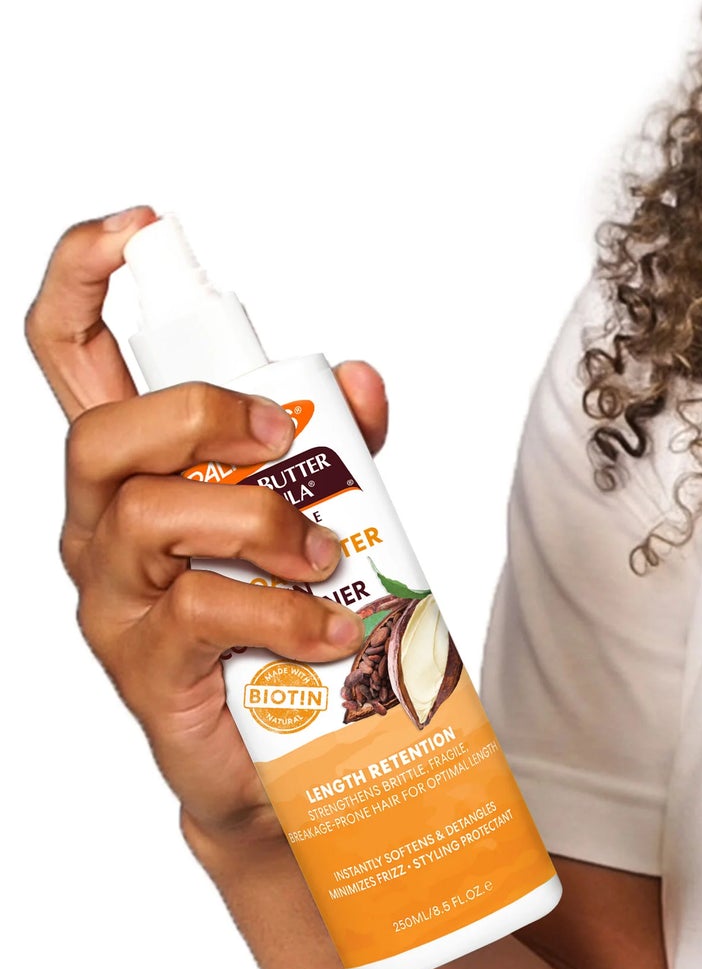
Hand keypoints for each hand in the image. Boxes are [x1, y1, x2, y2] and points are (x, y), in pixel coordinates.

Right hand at [26, 208, 390, 853]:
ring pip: (156, 514)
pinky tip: (332, 625)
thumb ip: (340, 437)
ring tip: (325, 556)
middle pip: (101, 430)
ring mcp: (113, 591)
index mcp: (138, 460)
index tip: (139, 224)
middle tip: (277, 437)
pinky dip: (290, 609)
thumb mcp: (321, 499)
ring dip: (264, 522)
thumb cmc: (286, 596)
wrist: (279, 745)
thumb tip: (361, 380)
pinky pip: (205, 608)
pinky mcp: (142, 661)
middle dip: (197, 413)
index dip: (84, 275)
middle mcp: (103, 517)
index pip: (72, 350)